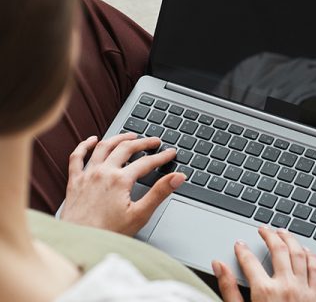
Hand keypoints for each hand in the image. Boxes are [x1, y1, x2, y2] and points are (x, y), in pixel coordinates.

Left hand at [60, 133, 185, 235]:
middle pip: (126, 148)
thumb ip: (159, 193)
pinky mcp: (75, 182)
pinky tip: (92, 140)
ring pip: (104, 147)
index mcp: (120, 180)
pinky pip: (78, 157)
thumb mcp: (140, 214)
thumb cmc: (108, 233)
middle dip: (143, 142)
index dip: (161, 157)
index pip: (146, 162)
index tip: (170, 153)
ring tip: (130, 135)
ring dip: (119, 138)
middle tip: (154, 142)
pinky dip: (85, 145)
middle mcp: (103, 172)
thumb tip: (177, 178)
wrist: (79, 243)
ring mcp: (87, 175)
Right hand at [212, 227, 315, 301]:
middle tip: (263, 229)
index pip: (249, 260)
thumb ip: (229, 289)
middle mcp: (286, 286)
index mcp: (264, 291)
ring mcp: (304, 289)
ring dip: (290, 239)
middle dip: (269, 235)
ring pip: (299, 253)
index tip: (239, 244)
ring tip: (283, 232)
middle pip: (278, 249)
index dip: (242, 249)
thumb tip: (219, 266)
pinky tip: (305, 250)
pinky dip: (310, 255)